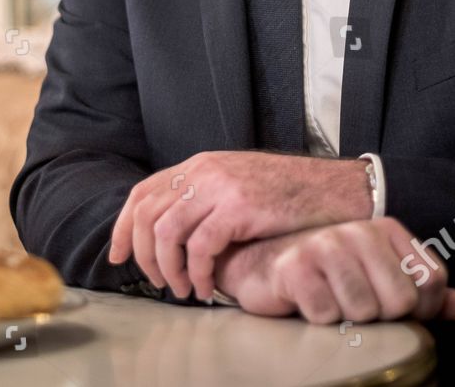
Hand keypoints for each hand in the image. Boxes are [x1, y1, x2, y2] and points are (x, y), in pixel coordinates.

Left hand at [108, 150, 371, 299]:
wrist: (335, 190)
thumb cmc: (289, 194)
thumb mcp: (237, 184)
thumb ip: (204, 199)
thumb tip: (170, 234)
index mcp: (199, 164)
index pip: (143, 193)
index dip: (123, 227)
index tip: (119, 257)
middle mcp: (204, 171)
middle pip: (146, 215)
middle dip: (143, 256)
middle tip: (158, 282)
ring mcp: (220, 187)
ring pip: (165, 233)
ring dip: (167, 269)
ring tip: (181, 289)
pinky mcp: (238, 208)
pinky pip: (199, 248)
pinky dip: (195, 273)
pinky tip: (205, 288)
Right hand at [217, 217, 454, 324]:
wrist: (265, 268)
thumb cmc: (328, 276)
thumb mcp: (381, 280)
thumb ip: (424, 292)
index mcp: (388, 230)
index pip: (432, 282)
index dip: (420, 310)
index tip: (393, 310)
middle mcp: (360, 231)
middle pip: (400, 300)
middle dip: (380, 317)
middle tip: (355, 307)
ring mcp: (327, 245)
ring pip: (364, 310)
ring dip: (346, 319)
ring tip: (331, 303)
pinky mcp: (296, 267)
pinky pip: (326, 315)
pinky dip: (318, 320)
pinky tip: (308, 304)